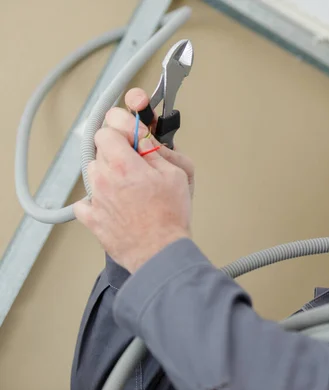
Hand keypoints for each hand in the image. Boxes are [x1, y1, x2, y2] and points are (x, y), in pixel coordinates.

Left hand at [74, 110, 191, 273]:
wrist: (160, 251)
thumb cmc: (170, 217)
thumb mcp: (176, 174)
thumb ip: (156, 151)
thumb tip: (143, 138)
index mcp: (124, 164)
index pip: (107, 131)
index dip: (120, 133)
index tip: (131, 139)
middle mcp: (104, 178)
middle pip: (100, 152)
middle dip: (117, 155)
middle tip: (137, 167)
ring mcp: (95, 199)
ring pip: (93, 174)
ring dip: (107, 176)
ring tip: (129, 190)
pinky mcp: (92, 219)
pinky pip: (85, 202)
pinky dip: (96, 201)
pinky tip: (114, 206)